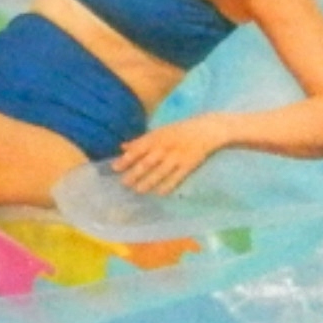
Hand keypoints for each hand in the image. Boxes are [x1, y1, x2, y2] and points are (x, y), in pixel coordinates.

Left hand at [112, 115, 226, 196]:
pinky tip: (159, 193)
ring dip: (148, 181)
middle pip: (148, 161)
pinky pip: (177, 177)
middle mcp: (166, 146)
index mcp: (157, 137)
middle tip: (124, 183)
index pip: (139, 148)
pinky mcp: (189, 164)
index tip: (115, 167)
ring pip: (160, 171)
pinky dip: (168, 185)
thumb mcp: (160, 131)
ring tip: (138, 190)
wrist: (206, 129)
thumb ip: (141, 141)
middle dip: (135, 173)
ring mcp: (178, 156)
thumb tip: (122, 147)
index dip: (126, 158)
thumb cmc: (180, 130)